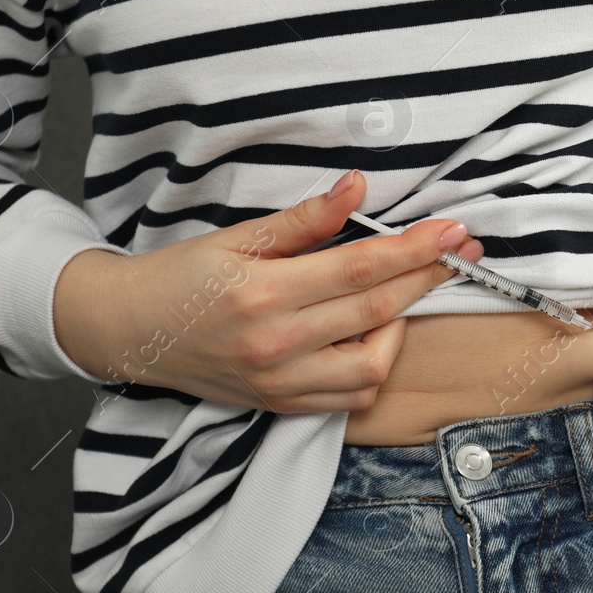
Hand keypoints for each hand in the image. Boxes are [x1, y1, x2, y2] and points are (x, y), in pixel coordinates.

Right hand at [53, 170, 482, 412]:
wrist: (128, 331)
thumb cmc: (181, 277)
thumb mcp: (237, 236)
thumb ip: (304, 219)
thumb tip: (357, 187)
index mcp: (264, 293)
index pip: (360, 269)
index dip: (414, 248)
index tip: (453, 229)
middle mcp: (276, 344)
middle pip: (377, 311)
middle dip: (428, 277)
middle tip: (464, 250)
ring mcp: (280, 382)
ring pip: (372, 366)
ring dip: (400, 328)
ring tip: (402, 295)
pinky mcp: (281, 405)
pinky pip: (350, 397)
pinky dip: (373, 367)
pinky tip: (373, 335)